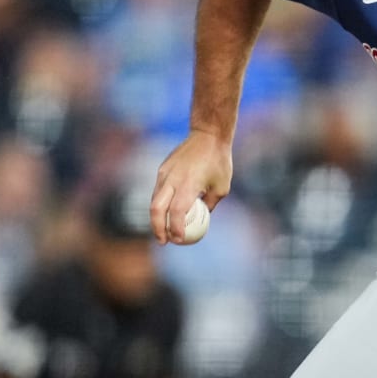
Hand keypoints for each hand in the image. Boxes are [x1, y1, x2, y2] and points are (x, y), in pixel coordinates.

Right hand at [150, 128, 233, 243]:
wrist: (208, 135)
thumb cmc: (219, 162)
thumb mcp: (222, 187)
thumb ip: (209, 205)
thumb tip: (201, 219)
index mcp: (188, 184)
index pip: (177, 212)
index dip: (176, 229)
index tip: (178, 240)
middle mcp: (173, 179)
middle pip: (157, 209)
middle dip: (158, 228)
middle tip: (164, 241)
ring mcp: (165, 173)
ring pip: (154, 200)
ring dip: (157, 218)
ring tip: (163, 231)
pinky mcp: (162, 169)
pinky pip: (157, 191)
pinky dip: (159, 205)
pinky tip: (166, 214)